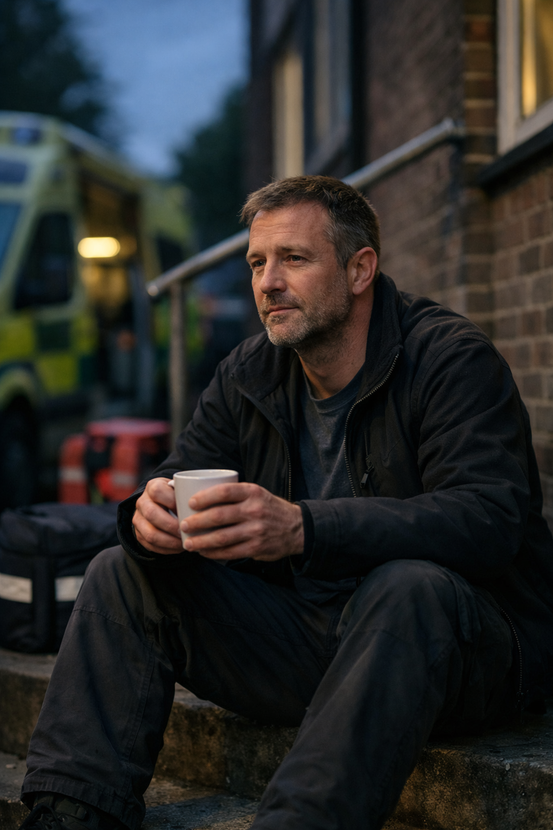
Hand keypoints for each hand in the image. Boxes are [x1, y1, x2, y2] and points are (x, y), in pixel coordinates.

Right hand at [133, 477, 182, 553]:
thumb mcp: (180, 490)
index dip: (173, 501)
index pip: (158, 491)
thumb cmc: (176, 497)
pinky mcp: (139, 535)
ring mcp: (138, 519)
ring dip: (170, 541)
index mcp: (153, 487)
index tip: (188, 508)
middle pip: (152, 514)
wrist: (159, 505)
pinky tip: (179, 547)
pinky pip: (151, 546)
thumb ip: (187, 494)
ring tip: (184, 542)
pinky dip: (167, 549)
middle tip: (187, 530)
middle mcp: (142, 502)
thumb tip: (203, 507)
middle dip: (172, 525)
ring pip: (150, 534)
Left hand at [181, 482, 303, 561]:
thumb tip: (199, 497)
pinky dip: (213, 553)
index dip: (204, 497)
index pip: (223, 492)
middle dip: (196, 522)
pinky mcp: (256, 548)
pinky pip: (229, 552)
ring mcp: (256, 530)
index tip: (190, 503)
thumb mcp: (256, 493)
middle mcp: (254, 510)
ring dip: (201, 541)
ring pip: (221, 537)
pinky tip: (204, 552)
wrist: (297, 528)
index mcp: (252, 492)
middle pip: (218, 516)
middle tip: (183, 525)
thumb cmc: (267, 508)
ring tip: (188, 543)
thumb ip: (234, 494)